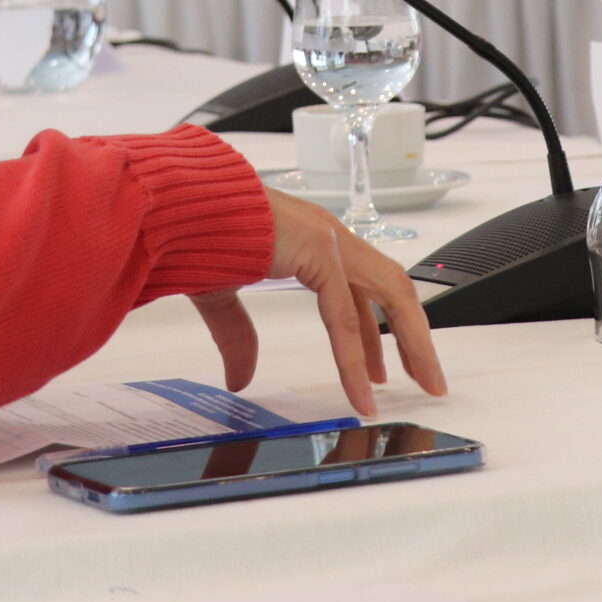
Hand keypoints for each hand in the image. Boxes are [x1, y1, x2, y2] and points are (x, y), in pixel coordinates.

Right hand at [187, 190, 448, 417]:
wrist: (175, 209)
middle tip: (426, 378)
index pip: (362, 288)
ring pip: (391, 293)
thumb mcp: (223, 294)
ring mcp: (328, 240)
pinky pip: (344, 316)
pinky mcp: (318, 251)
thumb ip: (239, 335)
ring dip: (412, 340)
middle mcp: (328, 236)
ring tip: (425, 381)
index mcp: (310, 239)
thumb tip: (240, 378)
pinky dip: (355, 358)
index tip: (381, 370)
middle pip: (391, 288)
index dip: (376, 331)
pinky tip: (361, 392)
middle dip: (413, 335)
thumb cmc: (193, 234)